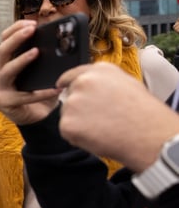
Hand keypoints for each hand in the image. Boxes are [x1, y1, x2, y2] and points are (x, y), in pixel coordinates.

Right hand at [0, 20, 61, 125]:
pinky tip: (55, 89)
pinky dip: (40, 92)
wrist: (39, 117)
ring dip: (21, 60)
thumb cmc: (41, 90)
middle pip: (2, 51)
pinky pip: (23, 96)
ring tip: (36, 52)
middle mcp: (0, 72)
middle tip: (32, 29)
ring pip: (7, 70)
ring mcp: (0, 88)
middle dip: (16, 38)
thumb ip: (48, 57)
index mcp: (8, 62)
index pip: (4, 40)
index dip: (15, 29)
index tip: (32, 22)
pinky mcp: (4, 102)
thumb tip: (68, 40)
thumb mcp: (44, 71)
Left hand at [57, 63, 178, 171]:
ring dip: (78, 122)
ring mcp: (73, 102)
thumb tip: (94, 87)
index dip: (67, 82)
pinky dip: (77, 137)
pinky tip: (96, 136)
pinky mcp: (67, 122)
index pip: (73, 74)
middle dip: (79, 107)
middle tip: (99, 118)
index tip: (61, 86)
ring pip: (67, 114)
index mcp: (99, 70)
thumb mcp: (127, 84)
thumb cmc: (143, 113)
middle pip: (70, 96)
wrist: (146, 134)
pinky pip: (67, 131)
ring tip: (102, 127)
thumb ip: (105, 82)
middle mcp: (83, 82)